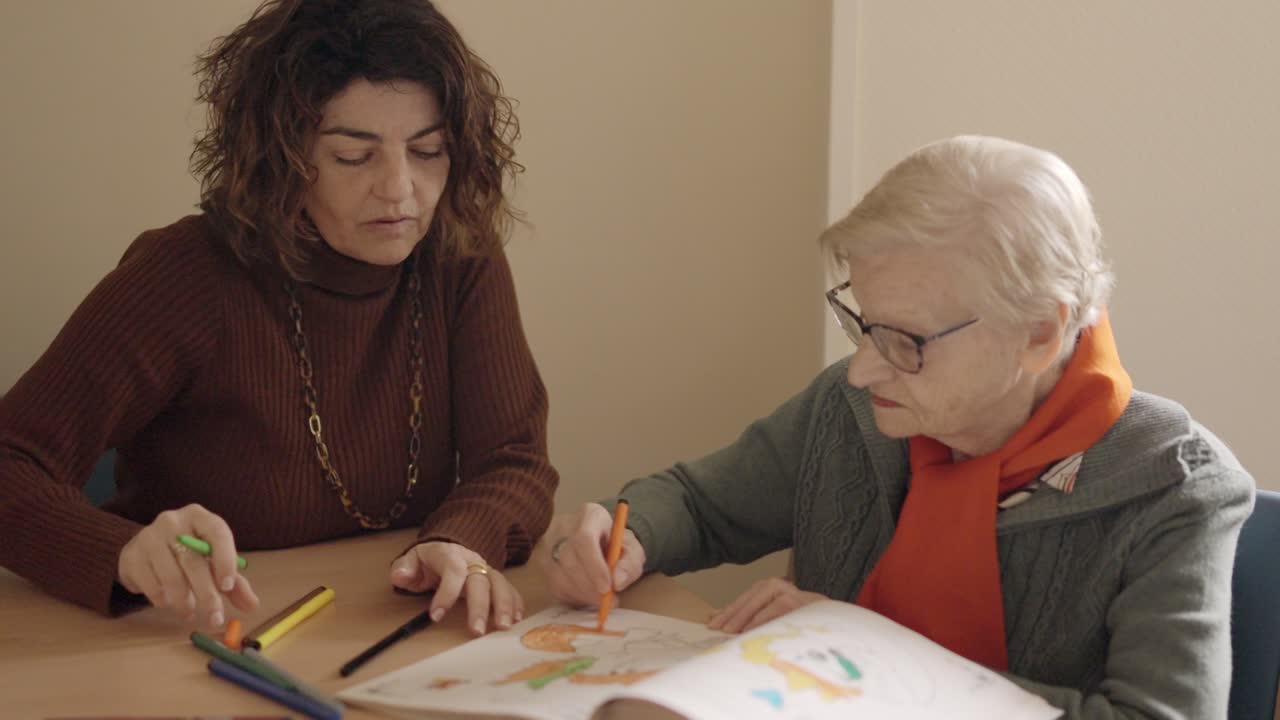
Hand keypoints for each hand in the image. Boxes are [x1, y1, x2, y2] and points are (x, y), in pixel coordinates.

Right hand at [116, 503, 258, 628]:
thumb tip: (252, 605)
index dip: (225, 560)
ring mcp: (149, 537)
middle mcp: (173, 521)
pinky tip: (168, 603)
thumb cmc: (188, 553)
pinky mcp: (131, 555)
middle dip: (207, 594)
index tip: (228, 586)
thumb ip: (234, 582)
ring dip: (183, 601)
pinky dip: (162, 600)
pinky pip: (151, 585)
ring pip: (171, 577)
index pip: (217, 532)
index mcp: (199, 516)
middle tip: (215, 618)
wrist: (145, 548)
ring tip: (189, 612)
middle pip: (194, 561)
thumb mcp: (213, 561)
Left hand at [389, 541, 521, 635]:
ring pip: (499, 583)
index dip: (447, 592)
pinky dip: (515, 602)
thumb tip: (401, 575)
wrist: (445, 551)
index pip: (453, 570)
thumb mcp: (410, 562)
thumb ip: (403, 569)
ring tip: (504, 627)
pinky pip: (509, 587)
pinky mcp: (494, 579)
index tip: (436, 616)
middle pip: (480, 580)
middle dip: (479, 606)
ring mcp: (485, 569)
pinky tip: (517, 619)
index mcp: (449, 554)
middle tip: (476, 631)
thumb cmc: (426, 562)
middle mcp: (471, 560)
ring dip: (504, 605)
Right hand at [535, 503, 644, 607]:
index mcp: (590, 515)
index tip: (607, 588)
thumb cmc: (617, 546)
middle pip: (569, 560)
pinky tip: (586, 595)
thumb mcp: (633, 550)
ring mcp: (547, 543)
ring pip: (558, 576)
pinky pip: (553, 586)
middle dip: (590, 586)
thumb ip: (630, 563)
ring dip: (582, 595)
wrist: (602, 543)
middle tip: (608, 600)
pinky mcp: (541, 562)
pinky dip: (572, 597)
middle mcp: (563, 526)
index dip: (595, 566)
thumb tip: (618, 581)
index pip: (584, 538)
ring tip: (600, 599)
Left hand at [707, 577, 825, 632]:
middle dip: (731, 614)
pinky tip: (751, 629)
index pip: (742, 600)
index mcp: (767, 588)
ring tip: (729, 631)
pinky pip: (776, 608)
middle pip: (748, 599)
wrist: (830, 620)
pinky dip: (762, 618)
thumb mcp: (770, 617)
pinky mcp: (797, 600)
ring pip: (760, 601)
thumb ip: (749, 617)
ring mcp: (787, 591)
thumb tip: (717, 619)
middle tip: (717, 628)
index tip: (711, 623)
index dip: (726, 611)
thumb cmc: (798, 620)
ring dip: (744, 616)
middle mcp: (776, 585)